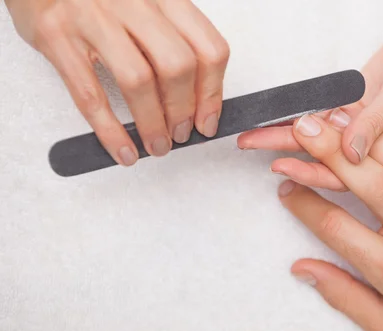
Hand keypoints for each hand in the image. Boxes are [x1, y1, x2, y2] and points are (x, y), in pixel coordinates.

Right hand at [7, 0, 229, 165]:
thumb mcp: (144, 2)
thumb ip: (171, 38)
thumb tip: (196, 96)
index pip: (208, 49)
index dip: (212, 93)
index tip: (207, 120)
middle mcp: (134, 2)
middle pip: (178, 67)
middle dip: (184, 111)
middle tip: (181, 134)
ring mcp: (93, 17)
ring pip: (138, 81)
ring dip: (153, 125)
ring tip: (157, 145)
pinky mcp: (57, 36)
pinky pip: (90, 95)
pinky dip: (111, 132)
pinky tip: (123, 150)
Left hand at [238, 20, 382, 164]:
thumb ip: (377, 123)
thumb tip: (350, 154)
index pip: (346, 172)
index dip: (313, 172)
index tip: (280, 165)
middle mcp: (369, 144)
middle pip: (323, 157)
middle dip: (286, 152)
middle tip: (248, 144)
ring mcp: (358, 126)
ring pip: (318, 137)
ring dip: (285, 136)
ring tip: (250, 135)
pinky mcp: (352, 106)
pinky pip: (322, 115)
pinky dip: (300, 117)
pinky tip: (275, 120)